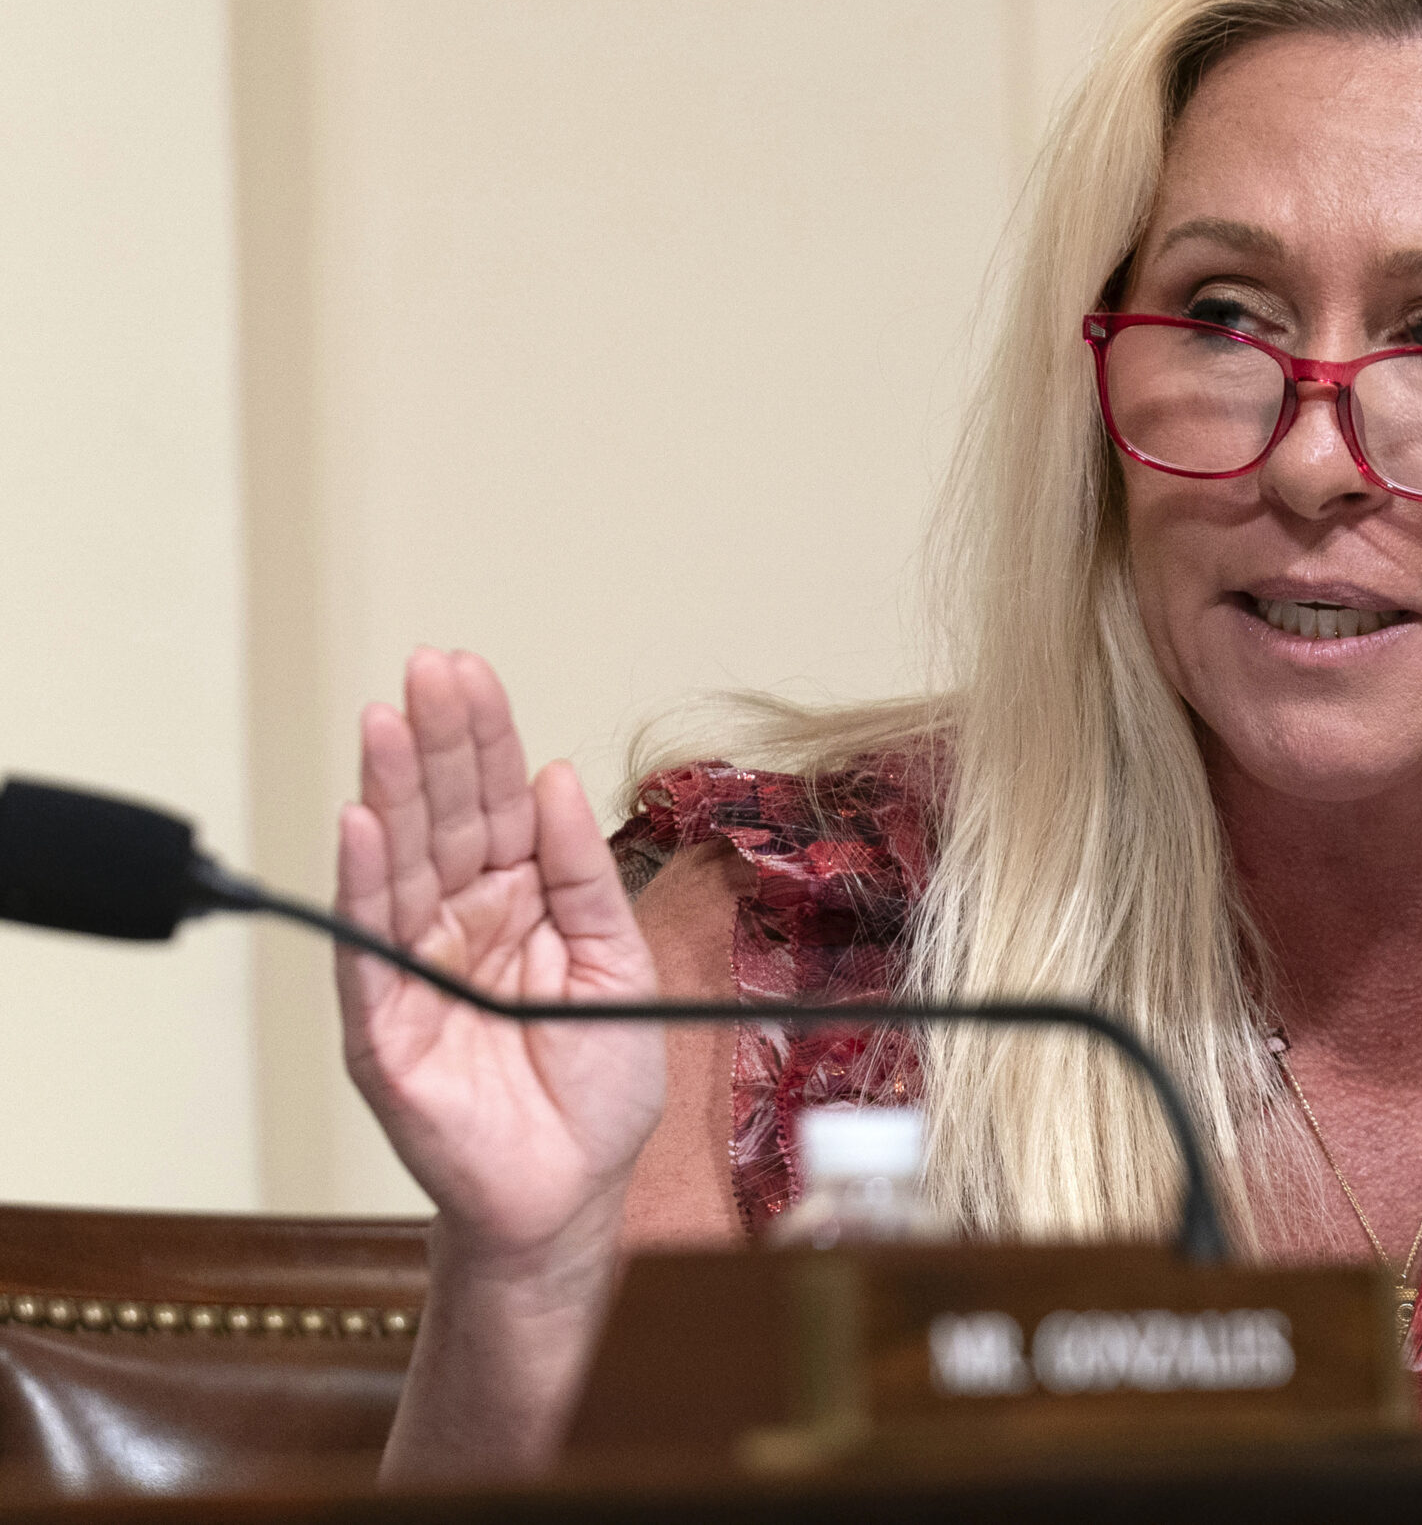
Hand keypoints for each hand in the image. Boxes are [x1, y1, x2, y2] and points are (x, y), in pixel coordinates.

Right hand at [335, 648, 666, 1276]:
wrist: (572, 1192)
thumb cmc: (596, 1089)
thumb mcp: (618, 960)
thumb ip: (584, 874)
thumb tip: (558, 779)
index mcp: (523, 901)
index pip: (497, 802)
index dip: (484, 737)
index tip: (469, 671)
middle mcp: (463, 922)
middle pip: (445, 816)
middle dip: (436, 741)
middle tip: (428, 669)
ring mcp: (418, 968)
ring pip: (400, 864)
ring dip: (392, 791)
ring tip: (387, 721)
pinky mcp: (387, 1025)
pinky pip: (371, 946)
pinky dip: (365, 883)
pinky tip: (362, 823)